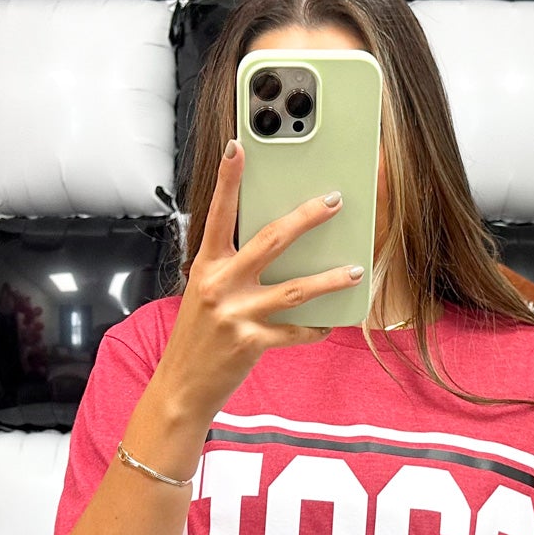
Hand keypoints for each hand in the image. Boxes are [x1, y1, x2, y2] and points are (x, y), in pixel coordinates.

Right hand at [156, 139, 361, 427]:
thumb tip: (276, 245)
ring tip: (352, 270)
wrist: (181, 386)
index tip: (238, 148)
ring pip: (294, 289)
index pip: (218, 213)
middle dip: (307, 218)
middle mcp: (219, 285)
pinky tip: (329, 323)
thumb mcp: (204, 294)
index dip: (229, 179)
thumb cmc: (197, 337)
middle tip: (333, 202)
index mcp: (206, 266)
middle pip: (271, 241)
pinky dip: (314, 328)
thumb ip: (231, 268)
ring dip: (328, 279)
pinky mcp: (251, 343)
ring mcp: (236, 314)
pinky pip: (294, 331)